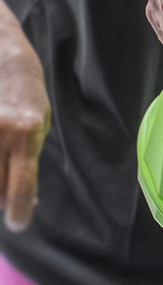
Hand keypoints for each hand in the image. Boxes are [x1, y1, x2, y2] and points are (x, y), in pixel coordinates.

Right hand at [0, 0, 49, 231]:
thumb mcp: (37, 127)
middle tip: (8, 193)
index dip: (18, 208)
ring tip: (4, 159)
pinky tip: (1, 151)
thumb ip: (26, 161)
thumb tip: (21, 203)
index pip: (19, 183)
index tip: (17, 224)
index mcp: (26, 133)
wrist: (4, 60)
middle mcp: (2, 131)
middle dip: (2, 196)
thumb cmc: (26, 99)